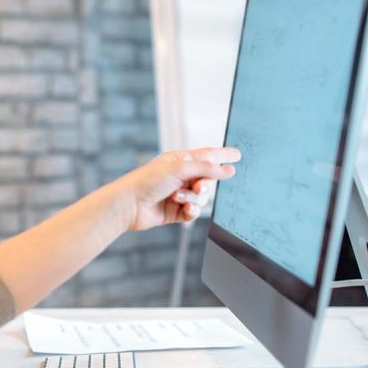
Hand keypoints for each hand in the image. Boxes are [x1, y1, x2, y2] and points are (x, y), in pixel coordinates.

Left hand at [119, 147, 240, 230]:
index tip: (238, 155)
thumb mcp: (179, 168)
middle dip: (204, 184)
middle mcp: (179, 176)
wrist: (129, 204)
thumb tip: (227, 169)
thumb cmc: (148, 181)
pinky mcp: (175, 211)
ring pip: (201, 198)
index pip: (207, 156)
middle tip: (197, 187)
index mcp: (179, 160)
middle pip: (207, 179)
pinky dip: (191, 211)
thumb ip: (206, 168)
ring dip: (192, 199)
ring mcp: (178, 194)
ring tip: (177, 198)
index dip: (223, 155)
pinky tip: (184, 210)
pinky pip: (194, 212)